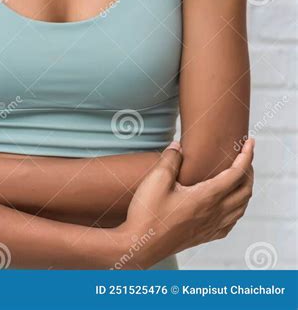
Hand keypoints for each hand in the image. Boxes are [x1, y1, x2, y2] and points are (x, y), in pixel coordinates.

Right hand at [112, 138, 254, 267]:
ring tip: (239, 176)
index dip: (246, 156)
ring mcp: (210, 227)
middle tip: (243, 155)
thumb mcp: (156, 180)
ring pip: (241, 208)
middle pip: (245, 190)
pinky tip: (228, 206)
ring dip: (245, 189)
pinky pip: (231, 222)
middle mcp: (214, 213)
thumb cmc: (147, 214)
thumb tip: (178, 146)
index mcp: (207, 197)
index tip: (250, 142)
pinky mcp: (203, 237)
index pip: (237, 173)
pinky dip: (237, 209)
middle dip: (249, 170)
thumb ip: (170, 159)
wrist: (139, 247)